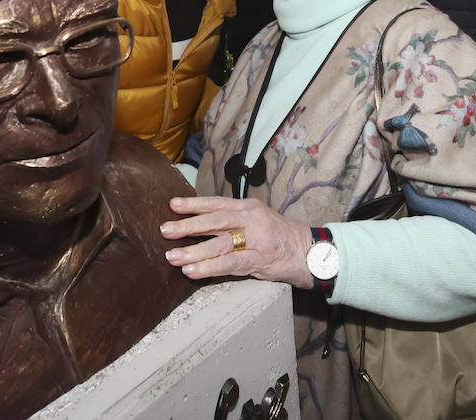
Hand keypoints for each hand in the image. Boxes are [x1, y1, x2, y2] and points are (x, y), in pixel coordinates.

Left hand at [161, 196, 314, 288]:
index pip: (217, 203)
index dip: (194, 204)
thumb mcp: (259, 221)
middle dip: (188, 226)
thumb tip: (202, 225)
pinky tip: (193, 272)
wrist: (310, 253)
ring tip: (173, 257)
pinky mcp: (260, 260)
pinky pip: (230, 263)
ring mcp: (257, 240)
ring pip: (220, 243)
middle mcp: (252, 219)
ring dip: (194, 251)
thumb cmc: (280, 238)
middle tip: (165, 230)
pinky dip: (210, 267)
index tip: (172, 205)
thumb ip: (235, 221)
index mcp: (249, 208)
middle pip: (216, 220)